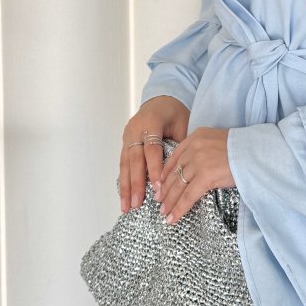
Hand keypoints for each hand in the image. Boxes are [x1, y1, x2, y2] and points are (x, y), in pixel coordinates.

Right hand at [118, 96, 189, 212]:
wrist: (162, 98)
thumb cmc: (175, 112)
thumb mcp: (183, 124)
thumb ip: (180, 146)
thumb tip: (181, 173)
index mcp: (151, 123)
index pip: (152, 150)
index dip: (154, 170)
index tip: (158, 189)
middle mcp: (135, 130)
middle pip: (135, 160)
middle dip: (136, 184)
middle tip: (137, 203)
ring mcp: (127, 136)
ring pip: (125, 164)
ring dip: (126, 187)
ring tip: (126, 206)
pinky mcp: (125, 142)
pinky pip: (123, 164)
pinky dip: (124, 180)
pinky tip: (124, 195)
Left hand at [155, 126, 233, 224]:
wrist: (256, 152)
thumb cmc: (242, 149)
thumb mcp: (217, 142)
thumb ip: (203, 151)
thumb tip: (195, 170)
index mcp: (196, 136)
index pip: (175, 157)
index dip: (166, 174)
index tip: (160, 185)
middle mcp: (194, 147)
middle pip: (174, 172)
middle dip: (165, 190)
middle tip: (159, 202)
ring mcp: (199, 161)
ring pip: (179, 185)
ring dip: (170, 202)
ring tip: (164, 213)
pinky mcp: (205, 176)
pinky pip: (188, 196)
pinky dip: (179, 208)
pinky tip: (173, 218)